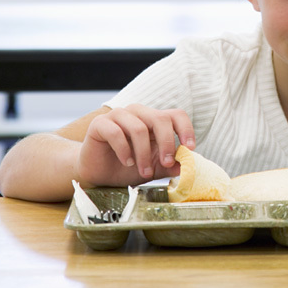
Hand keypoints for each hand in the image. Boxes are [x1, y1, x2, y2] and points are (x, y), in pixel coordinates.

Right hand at [76, 104, 194, 187]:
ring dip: (144, 153)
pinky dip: (124, 150)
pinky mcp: (100, 124)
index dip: (186, 129)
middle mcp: (138, 113)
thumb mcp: (154, 168)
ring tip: (144, 171)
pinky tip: (127, 162)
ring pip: (138, 128)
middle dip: (166, 143)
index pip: (175, 115)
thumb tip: (189, 166)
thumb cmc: (127, 167)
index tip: (190, 148)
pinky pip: (115, 132)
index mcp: (153, 120)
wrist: (98, 174)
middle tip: (166, 163)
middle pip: (160, 118)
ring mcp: (118, 116)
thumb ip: (170, 165)